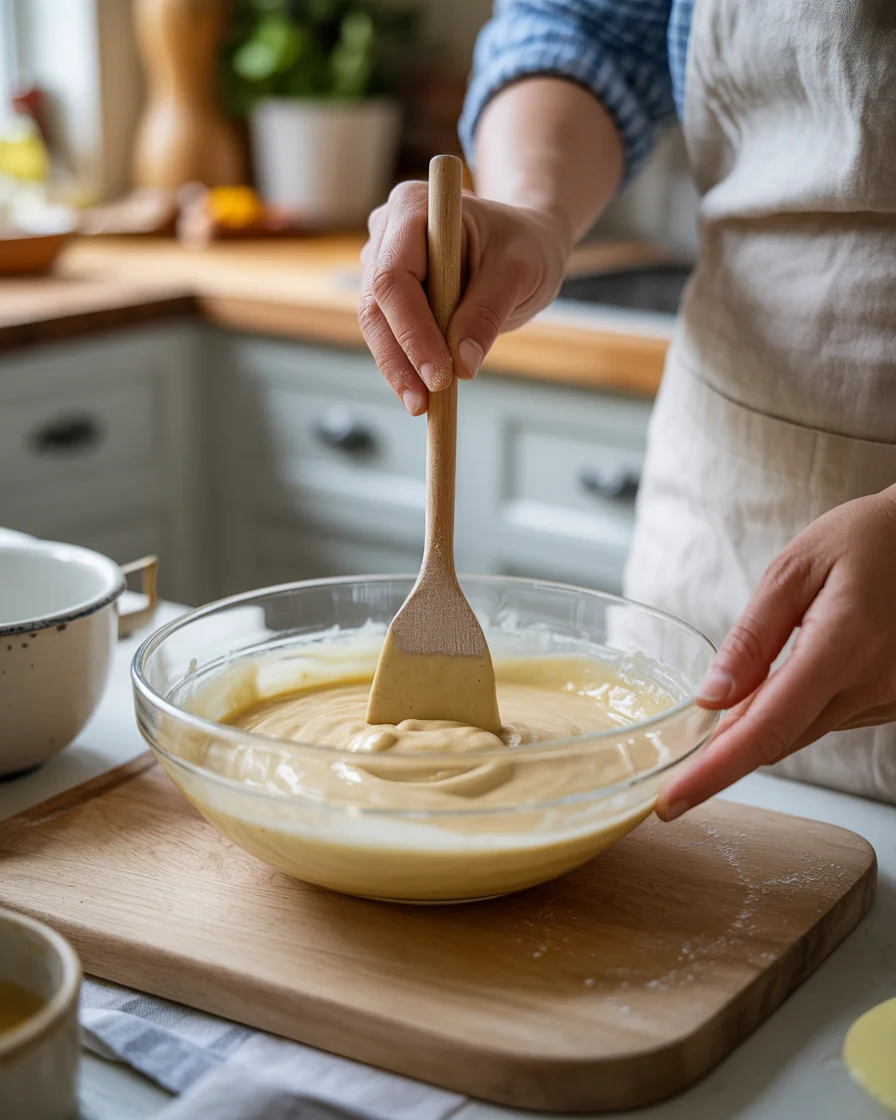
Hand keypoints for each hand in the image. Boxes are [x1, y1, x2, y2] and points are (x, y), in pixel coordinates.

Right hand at [359, 182, 570, 414]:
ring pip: (377, 325)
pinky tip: (423, 394)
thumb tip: (462, 364)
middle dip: (398, 358)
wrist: (523, 245)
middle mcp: (387, 232)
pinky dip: (405, 365)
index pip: (394, 277)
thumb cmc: (525, 246)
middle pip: (375, 305)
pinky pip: (389, 334)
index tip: (438, 375)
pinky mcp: (390, 293)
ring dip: (398, 369)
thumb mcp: (521, 271)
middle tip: (423, 403)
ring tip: (424, 406)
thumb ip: (488, 312)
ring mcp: (382, 261)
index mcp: (414, 207)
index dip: (410, 330)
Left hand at [656, 486, 895, 819]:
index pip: (767, 729)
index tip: (669, 802)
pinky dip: (797, 708)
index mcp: (843, 647)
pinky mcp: (892, 704)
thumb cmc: (867, 540)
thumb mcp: (796, 570)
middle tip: (682, 740)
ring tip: (755, 673)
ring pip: (802, 734)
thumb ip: (753, 638)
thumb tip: (710, 699)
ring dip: (765, 720)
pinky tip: (793, 673)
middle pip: (779, 740)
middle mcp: (872, 686)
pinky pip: (828, 719)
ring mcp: (889, 700)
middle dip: (726, 746)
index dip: (714, 772)